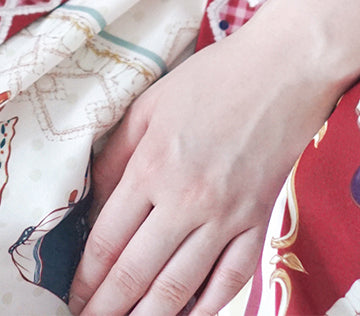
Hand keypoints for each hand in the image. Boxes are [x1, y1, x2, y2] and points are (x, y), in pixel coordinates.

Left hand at [67, 4, 342, 315]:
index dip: (86, 279)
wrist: (286, 66)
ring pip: (178, 287)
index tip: (73, 298)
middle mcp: (186, 199)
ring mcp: (226, 214)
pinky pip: (230, 278)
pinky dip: (206, 308)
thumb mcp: (151, 103)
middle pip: (136, 274)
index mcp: (152, 166)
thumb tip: (93, 202)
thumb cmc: (216, 77)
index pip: (107, 242)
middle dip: (106, 309)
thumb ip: (117, 154)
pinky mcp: (259, 219)